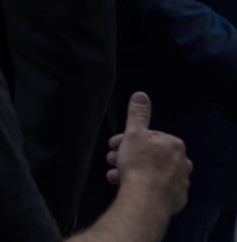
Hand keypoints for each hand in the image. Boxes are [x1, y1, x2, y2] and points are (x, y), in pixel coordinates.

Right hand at [105, 93, 189, 218]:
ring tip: (115, 176)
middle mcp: (183, 162)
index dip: (129, 140)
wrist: (146, 200)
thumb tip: (141, 95)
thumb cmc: (139, 163)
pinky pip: (158, 189)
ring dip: (133, 172)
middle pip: (151, 155)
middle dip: (129, 156)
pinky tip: (131, 188)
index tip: (113, 145)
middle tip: (112, 160)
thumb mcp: (133, 134)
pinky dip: (145, 186)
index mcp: (174, 145)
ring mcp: (181, 183)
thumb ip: (137, 115)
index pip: (149, 137)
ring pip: (153, 173)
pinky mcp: (177, 200)